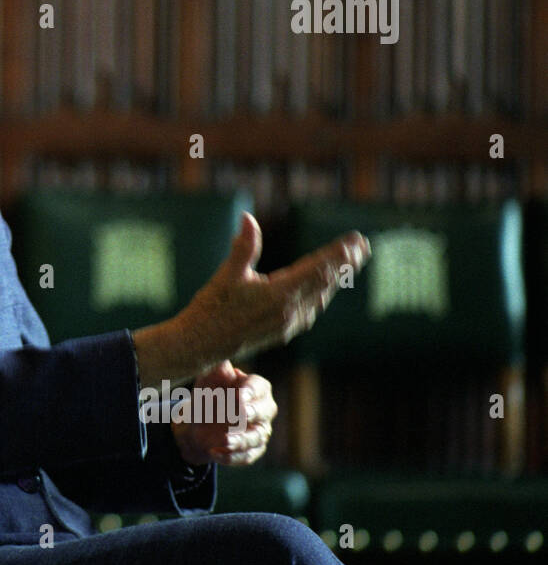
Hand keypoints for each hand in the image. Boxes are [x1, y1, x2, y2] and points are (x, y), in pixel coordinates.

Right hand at [134, 212, 369, 381]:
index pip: (318, 269)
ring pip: (321, 297)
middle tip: (363, 246)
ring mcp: (288, 324)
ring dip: (336, 278)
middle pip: (326, 283)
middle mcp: (290, 311)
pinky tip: (324, 289)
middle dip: (346, 263)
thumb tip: (248, 218)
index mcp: (280, 295)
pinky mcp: (282, 331)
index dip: (338, 254)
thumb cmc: (211, 309)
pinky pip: (311, 309)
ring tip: (349, 263)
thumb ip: (243, 247)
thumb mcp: (226, 274)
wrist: (200, 346)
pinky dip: (322, 293)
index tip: (355, 240)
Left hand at [170, 360, 275, 466]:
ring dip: (240, 439)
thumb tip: (227, 366)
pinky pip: (246, 456)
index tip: (237, 395)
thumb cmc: (208, 396)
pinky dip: (231, 456)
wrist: (198, 425)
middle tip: (239, 415)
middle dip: (252, 412)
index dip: (249, 391)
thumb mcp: (207, 381)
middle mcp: (263, 409)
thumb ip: (216, 372)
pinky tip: (213, 452)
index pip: (259, 386)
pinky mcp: (252, 451)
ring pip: (256, 437)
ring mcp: (259, 432)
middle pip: (266, 411)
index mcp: (255, 387)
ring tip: (223, 439)